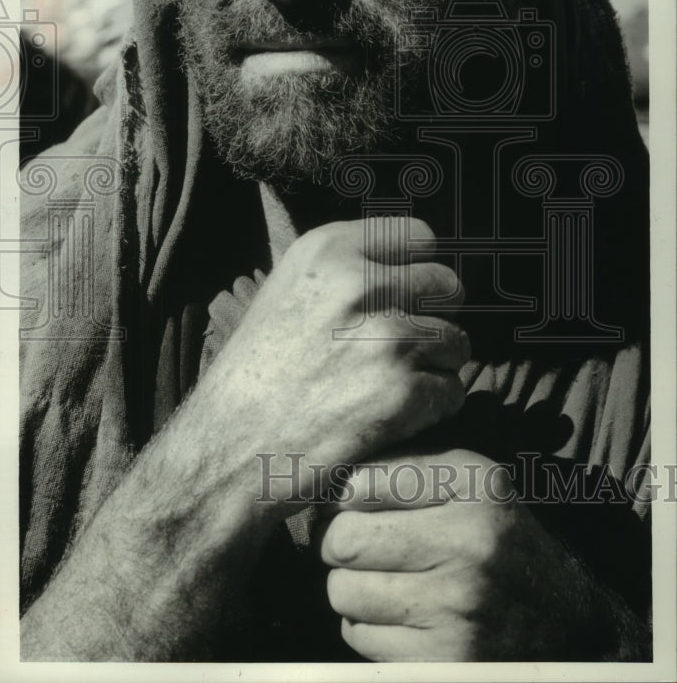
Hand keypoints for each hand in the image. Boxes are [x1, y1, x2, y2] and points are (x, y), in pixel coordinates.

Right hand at [203, 217, 469, 507]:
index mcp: (328, 250)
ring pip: (456, 340)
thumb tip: (412, 264)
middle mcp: (359, 283)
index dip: (421, 269)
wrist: (229, 448)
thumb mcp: (288, 291)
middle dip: (434, 318)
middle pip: (447, 285)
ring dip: (435, 366)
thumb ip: (346, 269)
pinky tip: (393, 417)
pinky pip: (451, 390)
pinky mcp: (402, 390)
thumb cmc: (257, 373)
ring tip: (391, 385)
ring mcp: (385, 336)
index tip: (410, 294)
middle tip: (403, 348)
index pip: (420, 237)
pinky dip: (432, 408)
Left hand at [318, 449, 647, 660]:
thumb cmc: (501, 542)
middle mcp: (469, 543)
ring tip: (381, 582)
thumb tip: (331, 474)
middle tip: (354, 547)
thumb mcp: (475, 483)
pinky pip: (359, 637)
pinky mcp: (445, 660)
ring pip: (342, 592)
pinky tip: (401, 618)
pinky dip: (367, 628)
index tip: (350, 504)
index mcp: (475, 485)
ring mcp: (457, 607)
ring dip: (350, 589)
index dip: (343, 495)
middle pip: (343, 540)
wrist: (571, 626)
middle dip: (338, 544)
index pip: (362, 481)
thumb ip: (410, 465)